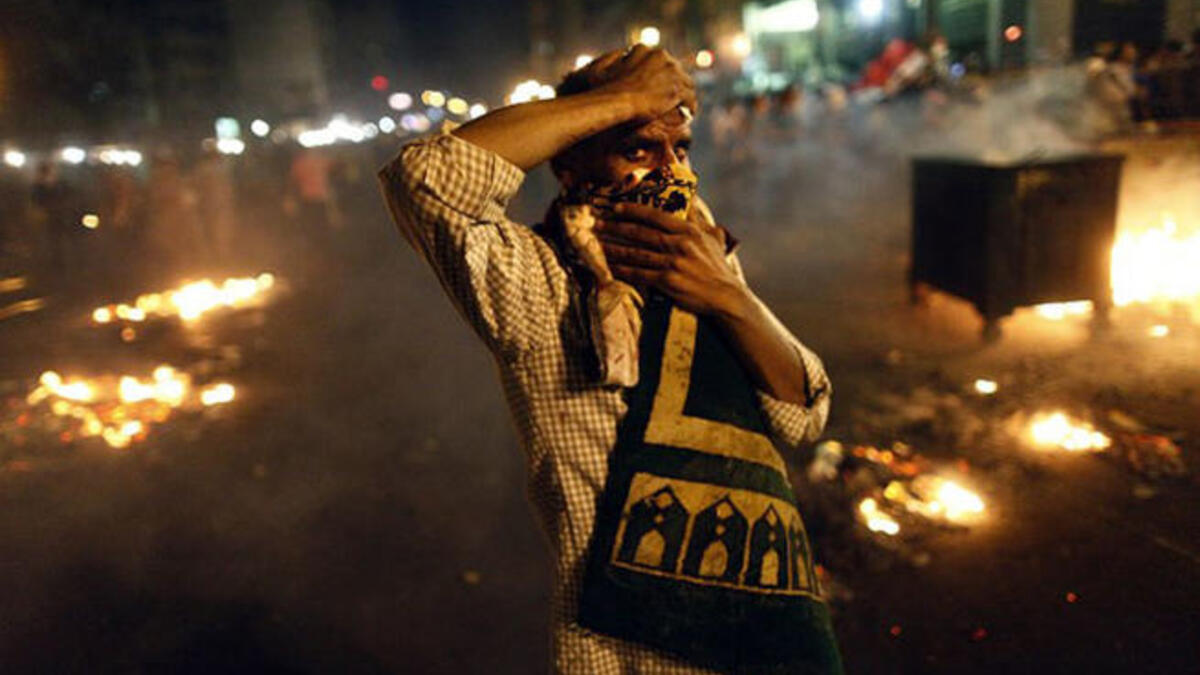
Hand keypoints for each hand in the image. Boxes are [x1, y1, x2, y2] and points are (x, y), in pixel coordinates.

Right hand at [583, 46, 696, 122]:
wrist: (614, 102)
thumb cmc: (604, 90)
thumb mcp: (603, 69)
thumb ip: (614, 60)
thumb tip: (621, 56)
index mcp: (644, 49)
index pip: (660, 61)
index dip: (661, 76)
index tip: (659, 89)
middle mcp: (661, 56)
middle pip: (675, 70)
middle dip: (674, 85)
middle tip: (673, 101)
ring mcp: (671, 72)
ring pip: (685, 83)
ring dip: (684, 96)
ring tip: (682, 109)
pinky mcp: (678, 89)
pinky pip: (689, 99)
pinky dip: (688, 107)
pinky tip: (685, 116)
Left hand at [596, 203, 747, 316]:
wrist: (725, 296)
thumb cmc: (718, 268)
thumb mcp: (713, 238)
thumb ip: (699, 221)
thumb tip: (692, 203)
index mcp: (689, 231)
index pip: (655, 216)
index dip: (633, 210)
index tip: (616, 207)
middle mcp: (679, 244)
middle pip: (640, 233)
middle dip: (615, 227)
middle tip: (597, 223)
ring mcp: (673, 263)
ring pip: (635, 253)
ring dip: (613, 248)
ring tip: (597, 244)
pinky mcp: (667, 282)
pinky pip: (638, 274)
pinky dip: (621, 270)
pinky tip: (609, 268)